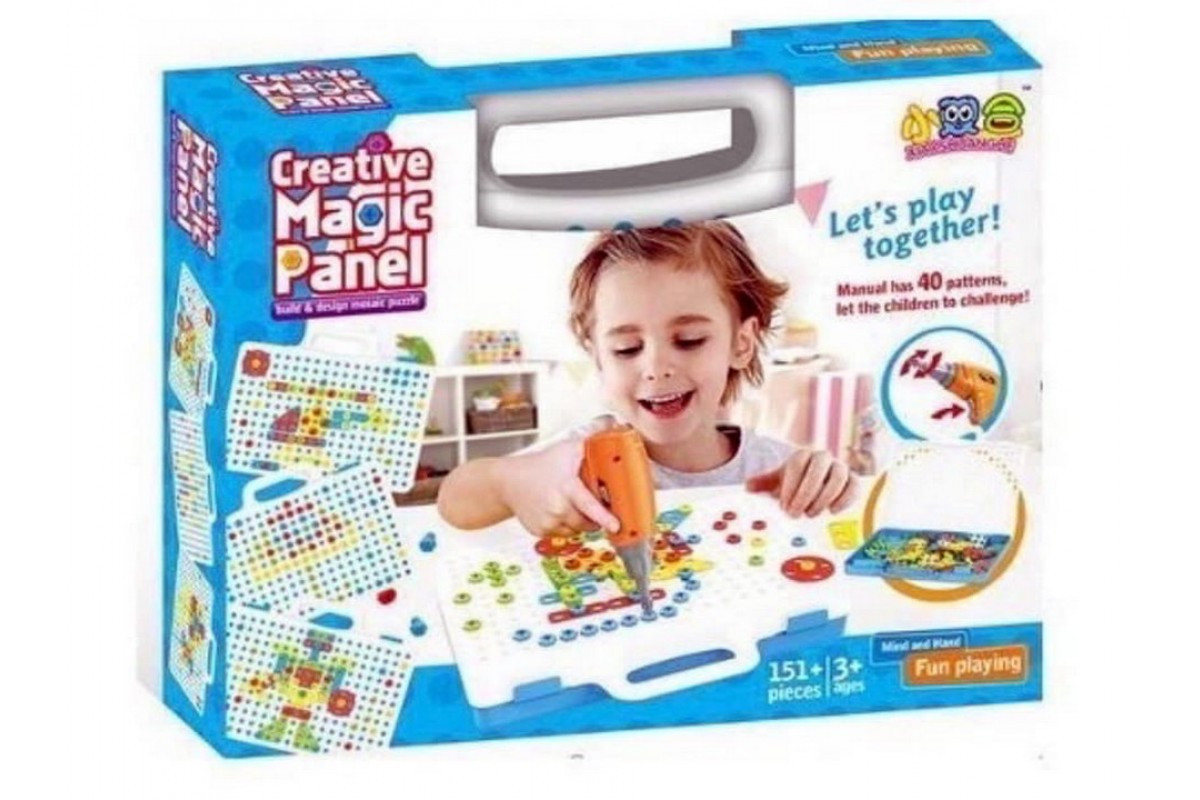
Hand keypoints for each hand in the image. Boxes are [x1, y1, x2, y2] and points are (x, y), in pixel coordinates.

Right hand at [502, 437, 620, 536]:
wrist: (510, 481)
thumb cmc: (540, 465)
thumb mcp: (566, 449)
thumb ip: (591, 441)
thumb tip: (614, 427)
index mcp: (567, 488)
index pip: (589, 505)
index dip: (605, 517)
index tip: (616, 526)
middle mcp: (557, 507)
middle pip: (588, 522)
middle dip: (594, 516)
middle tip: (590, 502)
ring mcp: (548, 522)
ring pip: (577, 530)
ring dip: (580, 521)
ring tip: (570, 503)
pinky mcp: (541, 531)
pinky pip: (563, 533)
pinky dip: (565, 525)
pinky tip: (557, 510)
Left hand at [745, 449, 855, 517]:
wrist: (815, 486)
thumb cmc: (795, 484)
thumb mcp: (778, 482)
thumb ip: (764, 483)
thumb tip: (748, 486)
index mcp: (803, 455)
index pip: (797, 464)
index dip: (790, 485)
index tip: (784, 505)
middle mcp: (823, 458)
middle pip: (818, 469)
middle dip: (806, 493)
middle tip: (796, 513)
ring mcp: (840, 468)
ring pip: (837, 477)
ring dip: (824, 497)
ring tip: (811, 514)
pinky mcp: (853, 480)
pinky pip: (854, 485)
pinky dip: (845, 498)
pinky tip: (832, 511)